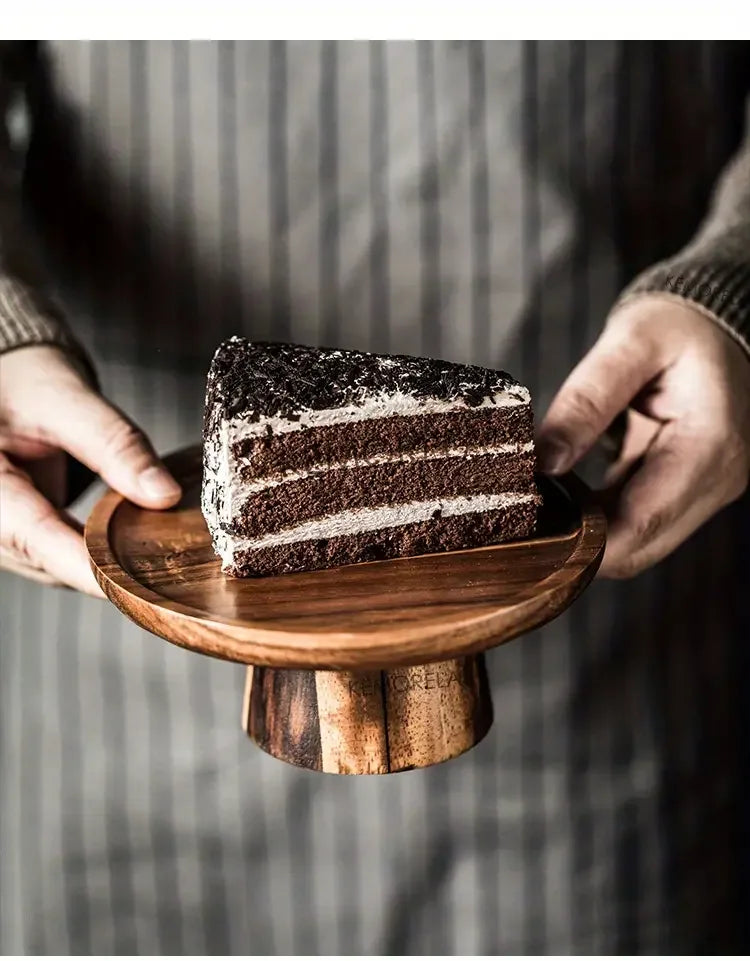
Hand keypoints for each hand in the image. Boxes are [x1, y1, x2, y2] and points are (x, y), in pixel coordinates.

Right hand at [0, 345, 181, 595]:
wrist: (5, 389)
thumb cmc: (26, 386)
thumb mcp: (69, 401)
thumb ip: (116, 445)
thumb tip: (165, 495)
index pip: (34, 536)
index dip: (87, 566)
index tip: (135, 583)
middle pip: (47, 560)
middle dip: (107, 566)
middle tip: (170, 568)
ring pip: (54, 568)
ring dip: (102, 563)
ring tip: (158, 552)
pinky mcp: (16, 539)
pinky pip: (56, 560)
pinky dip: (94, 555)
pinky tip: (131, 545)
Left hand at [537, 298, 749, 577]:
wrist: (717, 322)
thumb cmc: (678, 325)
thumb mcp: (629, 344)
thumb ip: (586, 402)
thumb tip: (543, 462)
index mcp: (708, 447)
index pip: (641, 525)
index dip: (584, 544)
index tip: (530, 536)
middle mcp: (717, 480)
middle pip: (640, 547)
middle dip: (581, 544)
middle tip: (523, 520)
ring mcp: (706, 489)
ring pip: (638, 541)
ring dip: (589, 531)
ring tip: (539, 501)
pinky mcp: (688, 488)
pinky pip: (639, 519)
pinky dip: (601, 515)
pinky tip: (566, 493)